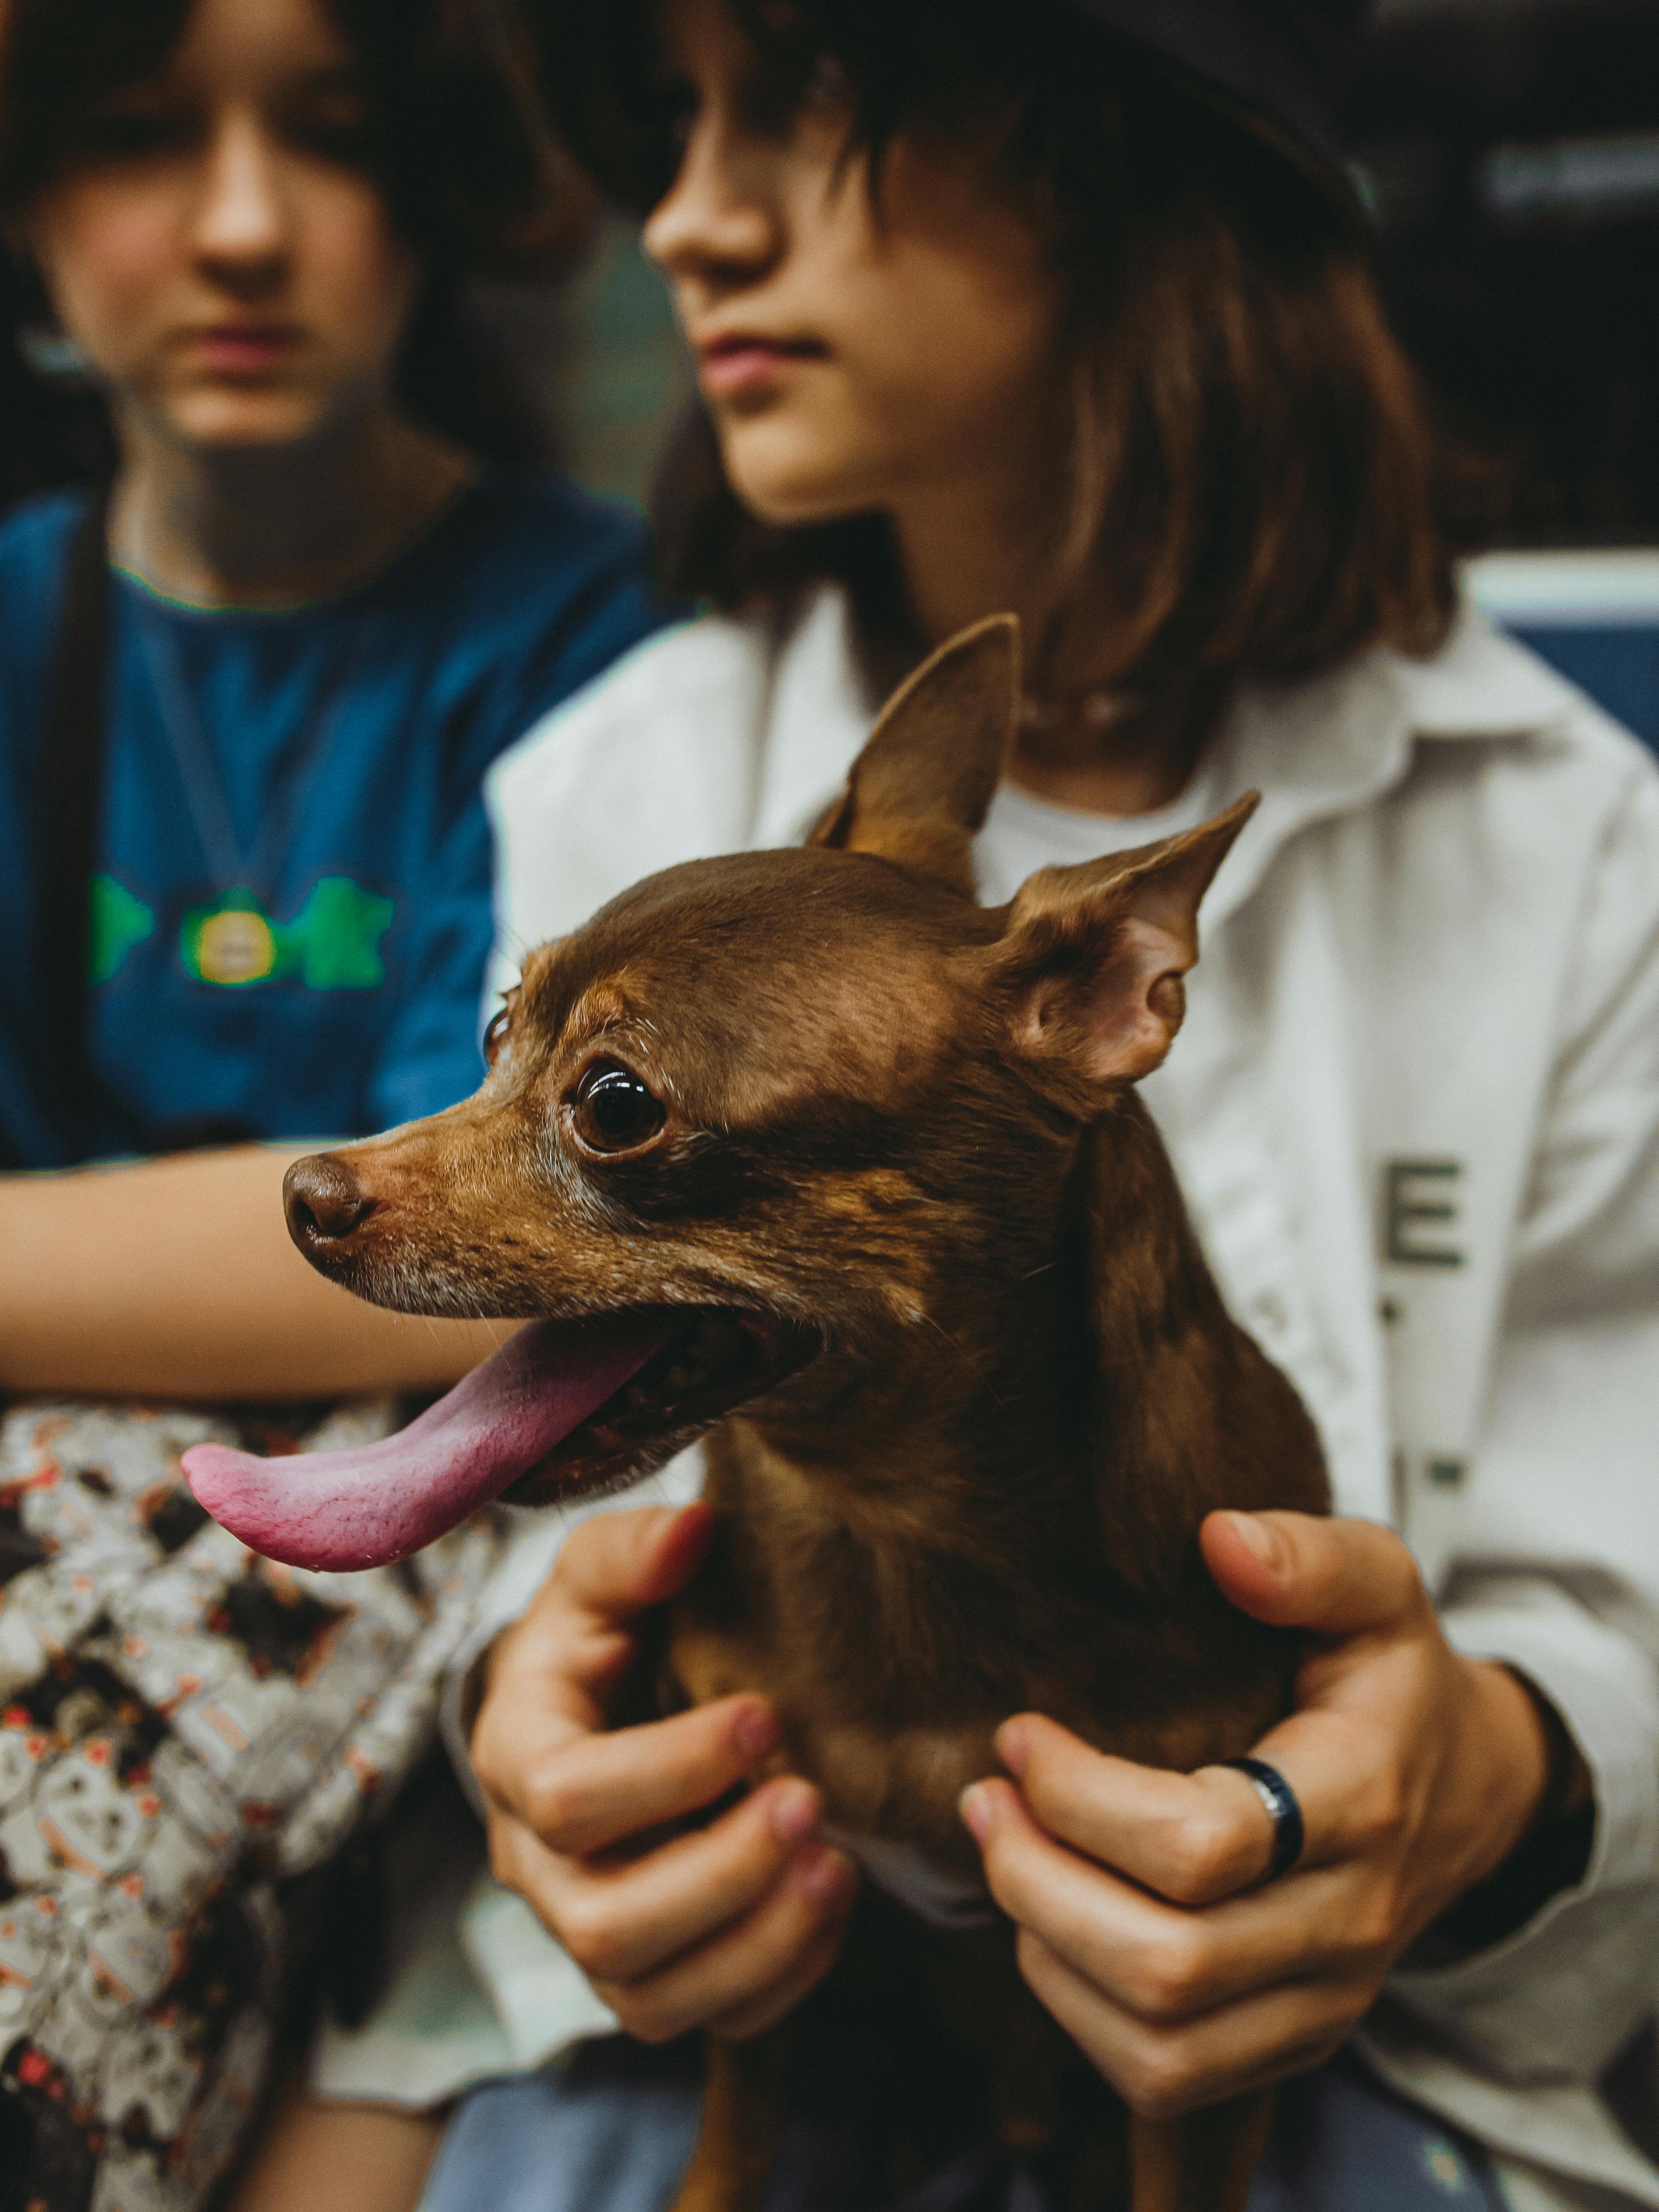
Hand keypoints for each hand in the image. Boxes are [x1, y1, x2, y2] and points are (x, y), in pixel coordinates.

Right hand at [471, 1503, 856, 2043]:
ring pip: (651, 1997)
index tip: (763, 1714)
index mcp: (517, 1758)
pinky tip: (832, 1904)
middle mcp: (537, 1866)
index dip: (672, 1769)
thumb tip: (693, 1531)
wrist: (593, 1702)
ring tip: (839, 1867)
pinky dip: (778, 1979)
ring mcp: (588, 1931)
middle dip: (721, 1874)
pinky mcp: (648, 1971)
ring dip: (757, 1942)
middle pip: (606, 1924)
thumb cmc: (602, 1628)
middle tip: (809, 1801)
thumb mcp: (599, 1573)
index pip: (572, 1798)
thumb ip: (635, 1549)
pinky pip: (705, 2019)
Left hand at [959, 1511, 1557, 2118]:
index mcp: (1363, 1798)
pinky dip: (1078, 2011)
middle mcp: (1347, 1920)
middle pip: (1170, 1961)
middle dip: (1040, 1882)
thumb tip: (1220, 1538)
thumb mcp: (1377, 1586)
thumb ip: (1308, 1554)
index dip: (1085, 1796)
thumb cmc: (1389, 1676)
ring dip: (1047, 1951)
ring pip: (1158, 2040)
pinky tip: (1046, 1923)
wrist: (1465, 1789)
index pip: (1207, 1843)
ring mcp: (1321, 1999)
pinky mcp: (1289, 2043)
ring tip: (1002, 1852)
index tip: (1020, 1732)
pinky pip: (1163, 2075)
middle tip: (984, 1798)